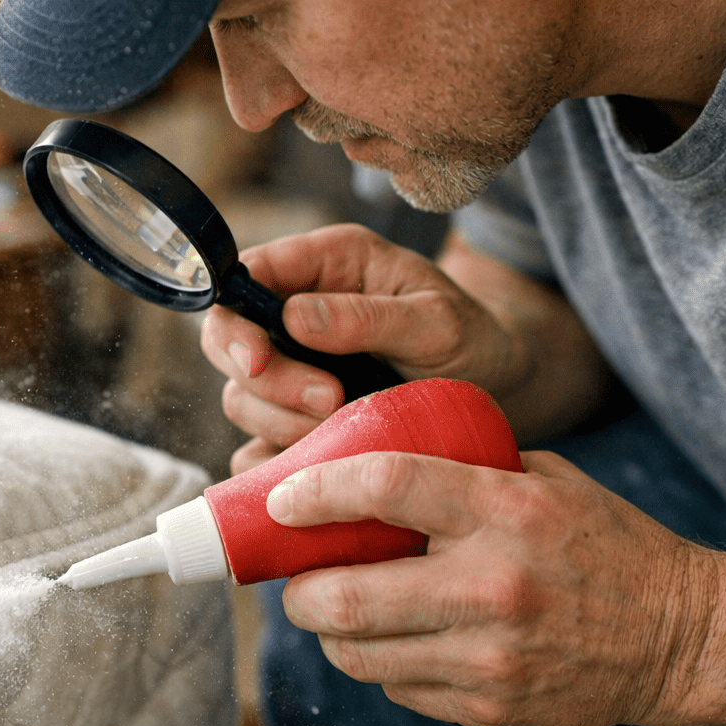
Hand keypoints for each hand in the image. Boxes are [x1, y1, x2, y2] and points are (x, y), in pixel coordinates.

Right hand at [199, 224, 522, 472]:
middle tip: (330, 402)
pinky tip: (323, 461)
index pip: (244, 278)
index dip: (236, 322)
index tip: (259, 364)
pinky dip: (279, 460)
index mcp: (326, 264)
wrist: (500, 391)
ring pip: (241, 397)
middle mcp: (297, 310)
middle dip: (268, 381)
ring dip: (280, 421)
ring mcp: (293, 367)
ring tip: (343, 425)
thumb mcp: (437, 320)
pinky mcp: (295, 418)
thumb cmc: (473, 339)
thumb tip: (293, 317)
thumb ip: (367, 315)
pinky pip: (258, 445)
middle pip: (226, 343)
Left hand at [266, 448, 718, 725]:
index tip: (280, 499)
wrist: (680, 636)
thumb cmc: (603, 543)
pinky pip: (398, 688)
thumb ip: (460, 468)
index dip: (316, 492)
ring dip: (329, 632)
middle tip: (294, 577)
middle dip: (297, 589)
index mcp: (506, 511)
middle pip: (343, 596)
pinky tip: (395, 640)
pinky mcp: (492, 709)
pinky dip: (380, 663)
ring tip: (334, 608)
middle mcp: (493, 586)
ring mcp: (491, 658)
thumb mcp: (543, 479)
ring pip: (357, 654)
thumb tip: (361, 460)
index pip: (385, 488)